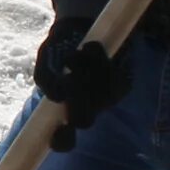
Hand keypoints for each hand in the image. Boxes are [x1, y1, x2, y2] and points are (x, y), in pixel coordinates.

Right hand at [32, 13, 130, 150]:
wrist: (81, 29)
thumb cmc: (59, 52)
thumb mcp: (46, 62)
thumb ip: (46, 78)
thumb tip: (57, 96)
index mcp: (65, 113)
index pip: (64, 140)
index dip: (61, 140)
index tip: (57, 128)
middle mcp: (87, 111)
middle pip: (84, 121)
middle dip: (76, 102)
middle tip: (68, 79)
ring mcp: (106, 99)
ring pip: (100, 98)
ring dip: (85, 73)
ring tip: (73, 55)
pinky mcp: (123, 83)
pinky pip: (115, 78)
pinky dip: (99, 60)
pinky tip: (89, 47)